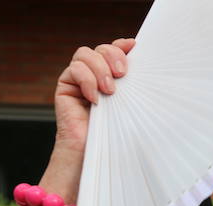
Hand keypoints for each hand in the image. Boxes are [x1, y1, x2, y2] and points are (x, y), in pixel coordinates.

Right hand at [54, 39, 134, 154]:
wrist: (97, 152)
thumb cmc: (118, 131)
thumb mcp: (132, 104)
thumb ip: (135, 85)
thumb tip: (146, 67)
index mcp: (114, 75)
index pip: (116, 51)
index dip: (122, 45)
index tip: (134, 46)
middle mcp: (95, 73)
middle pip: (101, 48)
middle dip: (113, 56)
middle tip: (123, 74)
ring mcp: (79, 78)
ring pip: (85, 54)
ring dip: (100, 69)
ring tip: (110, 91)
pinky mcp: (66, 86)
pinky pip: (74, 70)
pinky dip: (87, 81)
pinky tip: (94, 99)